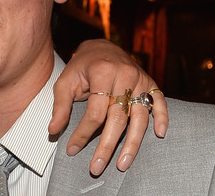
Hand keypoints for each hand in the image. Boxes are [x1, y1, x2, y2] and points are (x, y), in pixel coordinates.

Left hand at [48, 39, 167, 175]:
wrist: (101, 47)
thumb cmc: (81, 67)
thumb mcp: (65, 82)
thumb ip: (60, 106)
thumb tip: (53, 131)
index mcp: (102, 72)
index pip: (95, 111)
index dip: (83, 133)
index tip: (72, 149)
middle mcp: (124, 75)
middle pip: (117, 118)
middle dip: (107, 146)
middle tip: (97, 167)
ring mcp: (140, 79)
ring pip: (139, 116)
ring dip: (132, 143)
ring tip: (123, 164)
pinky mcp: (150, 83)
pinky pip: (159, 102)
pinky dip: (161, 117)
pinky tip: (159, 134)